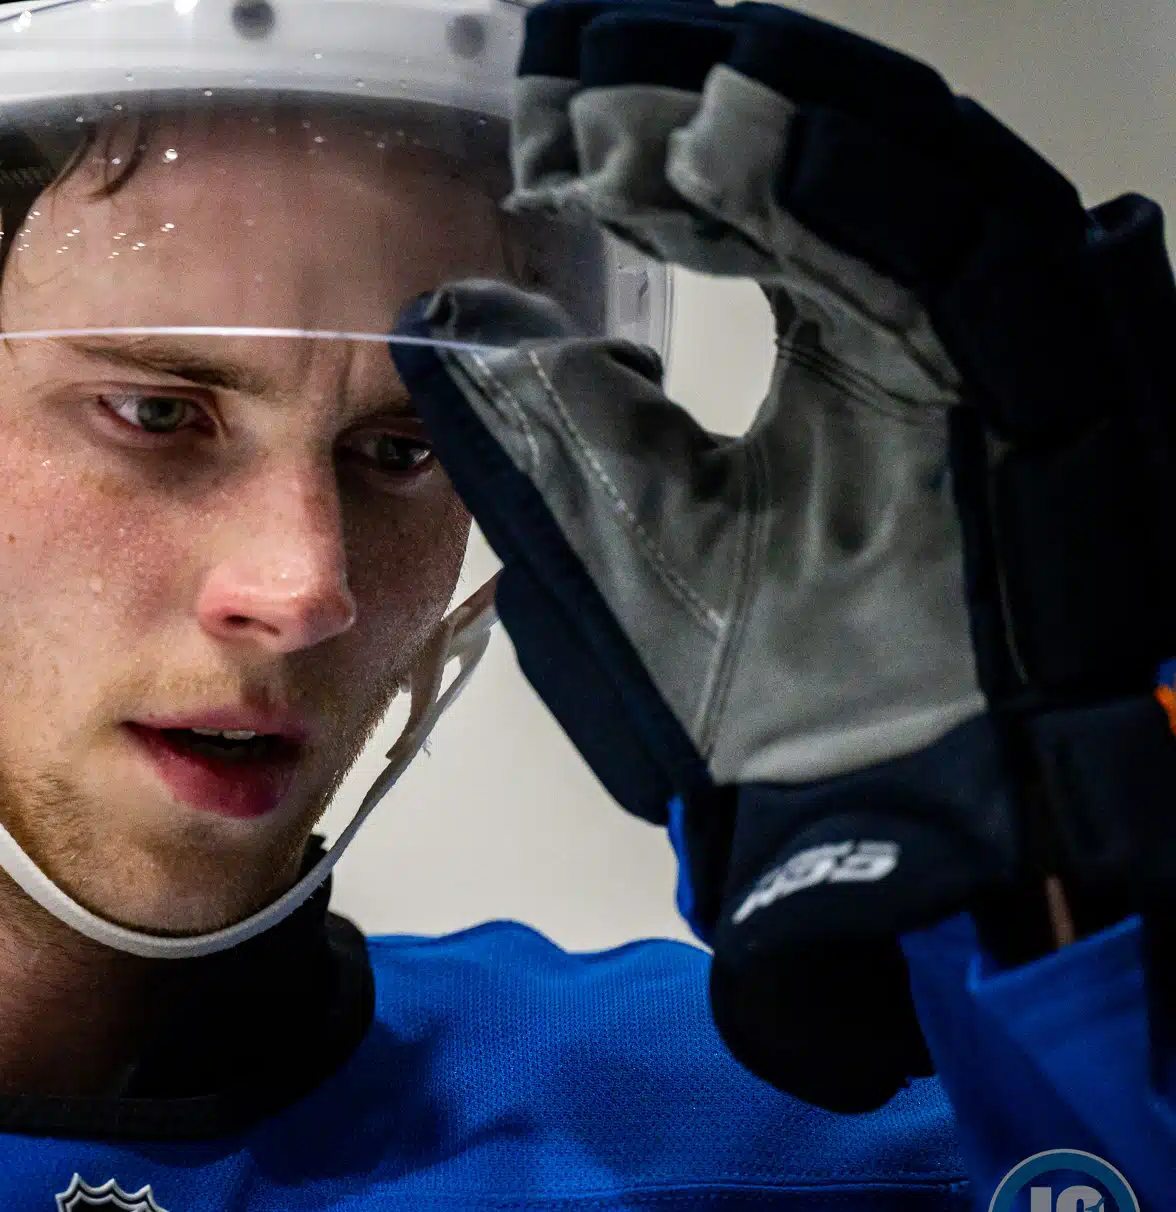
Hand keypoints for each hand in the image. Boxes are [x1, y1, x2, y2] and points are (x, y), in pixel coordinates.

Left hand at [393, 0, 1175, 1110]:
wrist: (870, 844)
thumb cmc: (755, 716)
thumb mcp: (626, 544)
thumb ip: (549, 428)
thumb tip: (451, 317)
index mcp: (841, 367)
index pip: (760, 209)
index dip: (659, 141)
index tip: (553, 107)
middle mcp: (930, 352)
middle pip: (845, 167)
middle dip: (717, 90)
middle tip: (593, 48)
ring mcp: (999, 378)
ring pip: (916, 190)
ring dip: (782, 119)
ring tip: (652, 79)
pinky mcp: (1047, 419)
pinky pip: (963, 276)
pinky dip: (853, 199)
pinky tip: (740, 147)